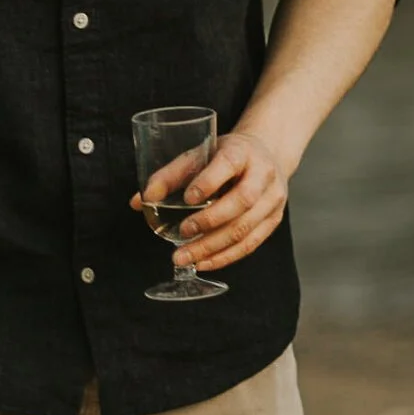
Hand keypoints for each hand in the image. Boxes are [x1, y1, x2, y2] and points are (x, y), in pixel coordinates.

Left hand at [147, 129, 291, 272]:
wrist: (266, 155)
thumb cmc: (225, 156)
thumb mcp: (198, 155)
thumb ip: (169, 176)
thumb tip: (140, 201)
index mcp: (242, 151)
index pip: (229, 164)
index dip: (209, 182)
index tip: (187, 198)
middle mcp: (263, 174)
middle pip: (241, 201)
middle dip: (209, 222)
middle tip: (182, 234)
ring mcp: (272, 199)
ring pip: (245, 228)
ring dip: (213, 247)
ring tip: (184, 258)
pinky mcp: (273, 220)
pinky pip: (250, 244)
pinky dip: (225, 257)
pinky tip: (203, 263)